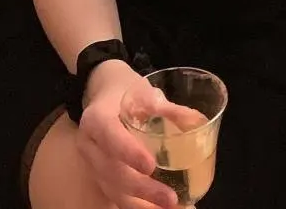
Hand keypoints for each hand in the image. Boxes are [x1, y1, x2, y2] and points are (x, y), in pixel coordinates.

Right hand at [76, 73, 177, 208]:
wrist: (104, 93)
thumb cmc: (126, 89)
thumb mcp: (144, 91)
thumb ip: (167, 108)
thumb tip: (196, 121)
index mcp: (96, 119)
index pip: (110, 138)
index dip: (129, 153)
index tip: (151, 165)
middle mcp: (89, 145)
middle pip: (112, 172)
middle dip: (142, 189)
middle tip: (170, 198)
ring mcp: (92, 164)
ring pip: (113, 190)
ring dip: (141, 205)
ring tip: (169, 208)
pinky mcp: (101, 176)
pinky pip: (116, 194)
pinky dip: (137, 205)